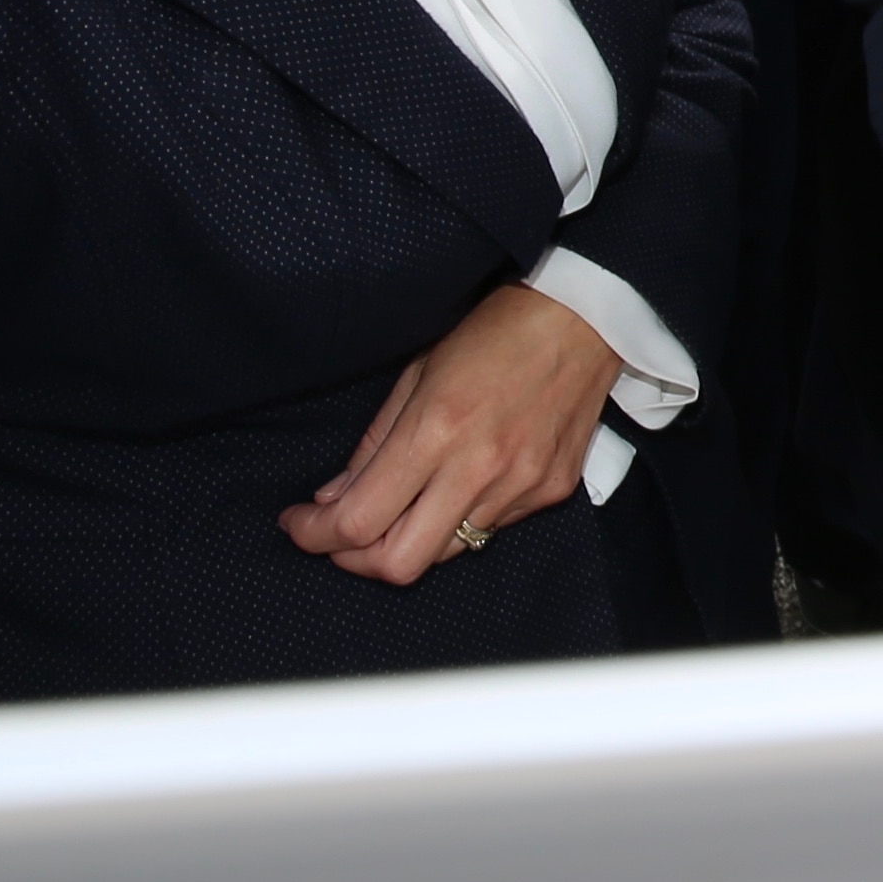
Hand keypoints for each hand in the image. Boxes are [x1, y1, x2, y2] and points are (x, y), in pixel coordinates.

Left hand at [280, 283, 619, 584]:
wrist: (584, 317)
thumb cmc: (494, 331)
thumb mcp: (417, 371)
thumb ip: (375, 443)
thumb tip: (336, 498)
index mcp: (437, 430)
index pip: (358, 520)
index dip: (315, 534)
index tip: (299, 523)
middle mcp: (480, 469)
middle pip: (399, 564)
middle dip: (355, 560)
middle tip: (338, 537)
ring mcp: (521, 487)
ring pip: (446, 553)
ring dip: (410, 538)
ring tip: (400, 506)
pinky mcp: (552, 491)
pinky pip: (491, 530)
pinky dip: (461, 519)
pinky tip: (460, 484)